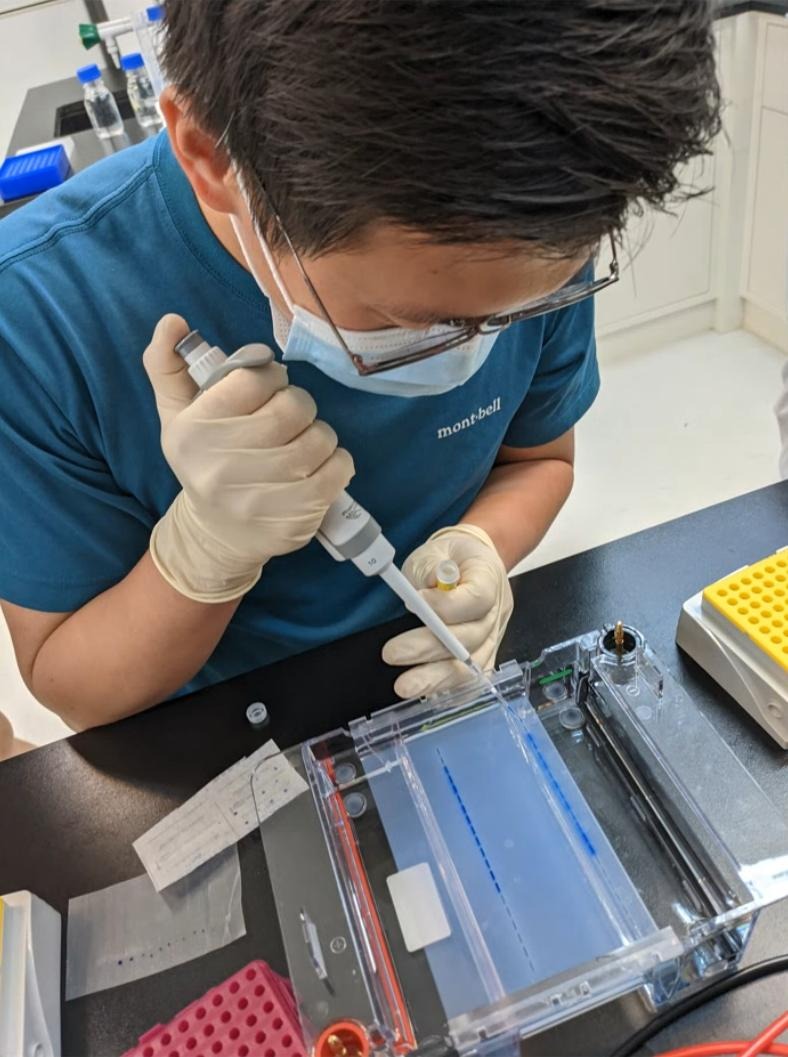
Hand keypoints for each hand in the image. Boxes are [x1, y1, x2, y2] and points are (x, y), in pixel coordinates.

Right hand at [144, 315, 353, 601]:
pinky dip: (337, 461)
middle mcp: (221, 466)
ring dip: (319, 433)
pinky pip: (338, 470)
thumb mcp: (176, 413)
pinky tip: (319, 464)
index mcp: (192, 431)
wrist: (217, 533)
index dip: (269, 376)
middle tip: (290, 414)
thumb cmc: (204, 459)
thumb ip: (167, 363)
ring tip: (302, 440)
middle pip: (291, 408)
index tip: (267, 386)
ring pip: (319, 438)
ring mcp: (259, 498)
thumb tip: (172, 320)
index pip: (252, 379)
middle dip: (298, 403)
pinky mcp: (293, 520)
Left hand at [382, 523, 512, 697]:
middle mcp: (496, 612)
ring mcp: (493, 637)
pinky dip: (451, 690)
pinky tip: (427, 694)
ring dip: (436, 678)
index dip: (447, 606)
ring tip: (404, 685)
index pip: (477, 598)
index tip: (417, 602)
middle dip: (428, 648)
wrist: (470, 563)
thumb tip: (420, 599)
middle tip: (393, 653)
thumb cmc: (449, 558)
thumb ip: (428, 571)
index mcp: (489, 577)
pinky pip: (472, 679)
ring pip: (471, 665)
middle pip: (470, 637)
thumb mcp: (434, 552)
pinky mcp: (484, 655)